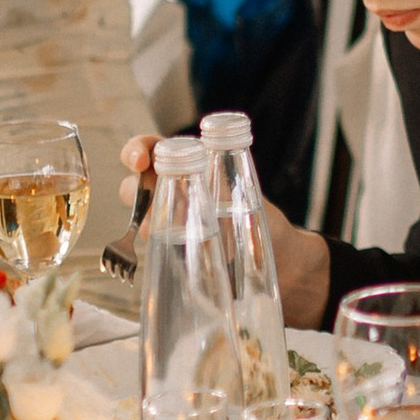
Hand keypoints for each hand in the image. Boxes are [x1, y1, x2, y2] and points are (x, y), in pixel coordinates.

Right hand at [119, 134, 326, 321]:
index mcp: (194, 170)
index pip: (156, 150)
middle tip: (149, 205)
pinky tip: (163, 257)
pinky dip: (150, 251)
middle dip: (134, 191)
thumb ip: (222, 189)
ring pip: (140, 218)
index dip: (139, 150)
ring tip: (163, 234)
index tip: (140, 160)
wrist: (284, 269)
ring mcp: (172, 226)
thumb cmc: (269, 228)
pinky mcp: (174, 255)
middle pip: (137, 185)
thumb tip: (203, 181)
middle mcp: (177, 195)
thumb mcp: (247, 202)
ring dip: (144, 224)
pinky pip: (151, 250)